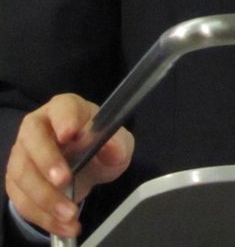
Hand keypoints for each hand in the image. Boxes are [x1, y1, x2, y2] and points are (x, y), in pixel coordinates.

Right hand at [4, 94, 133, 238]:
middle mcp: (39, 128)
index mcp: (66, 109)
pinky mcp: (16, 181)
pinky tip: (62, 225)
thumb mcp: (119, 145)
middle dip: (47, 161)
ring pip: (23, 173)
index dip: (64, 119)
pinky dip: (42, 215)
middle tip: (64, 180)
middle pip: (33, 139)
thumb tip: (111, 145)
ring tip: (70, 214)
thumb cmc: (101, 148)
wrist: (87, 168)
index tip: (70, 134)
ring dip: (45, 196)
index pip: (62, 107)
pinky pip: (22, 199)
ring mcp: (23, 154)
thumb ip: (117, 145)